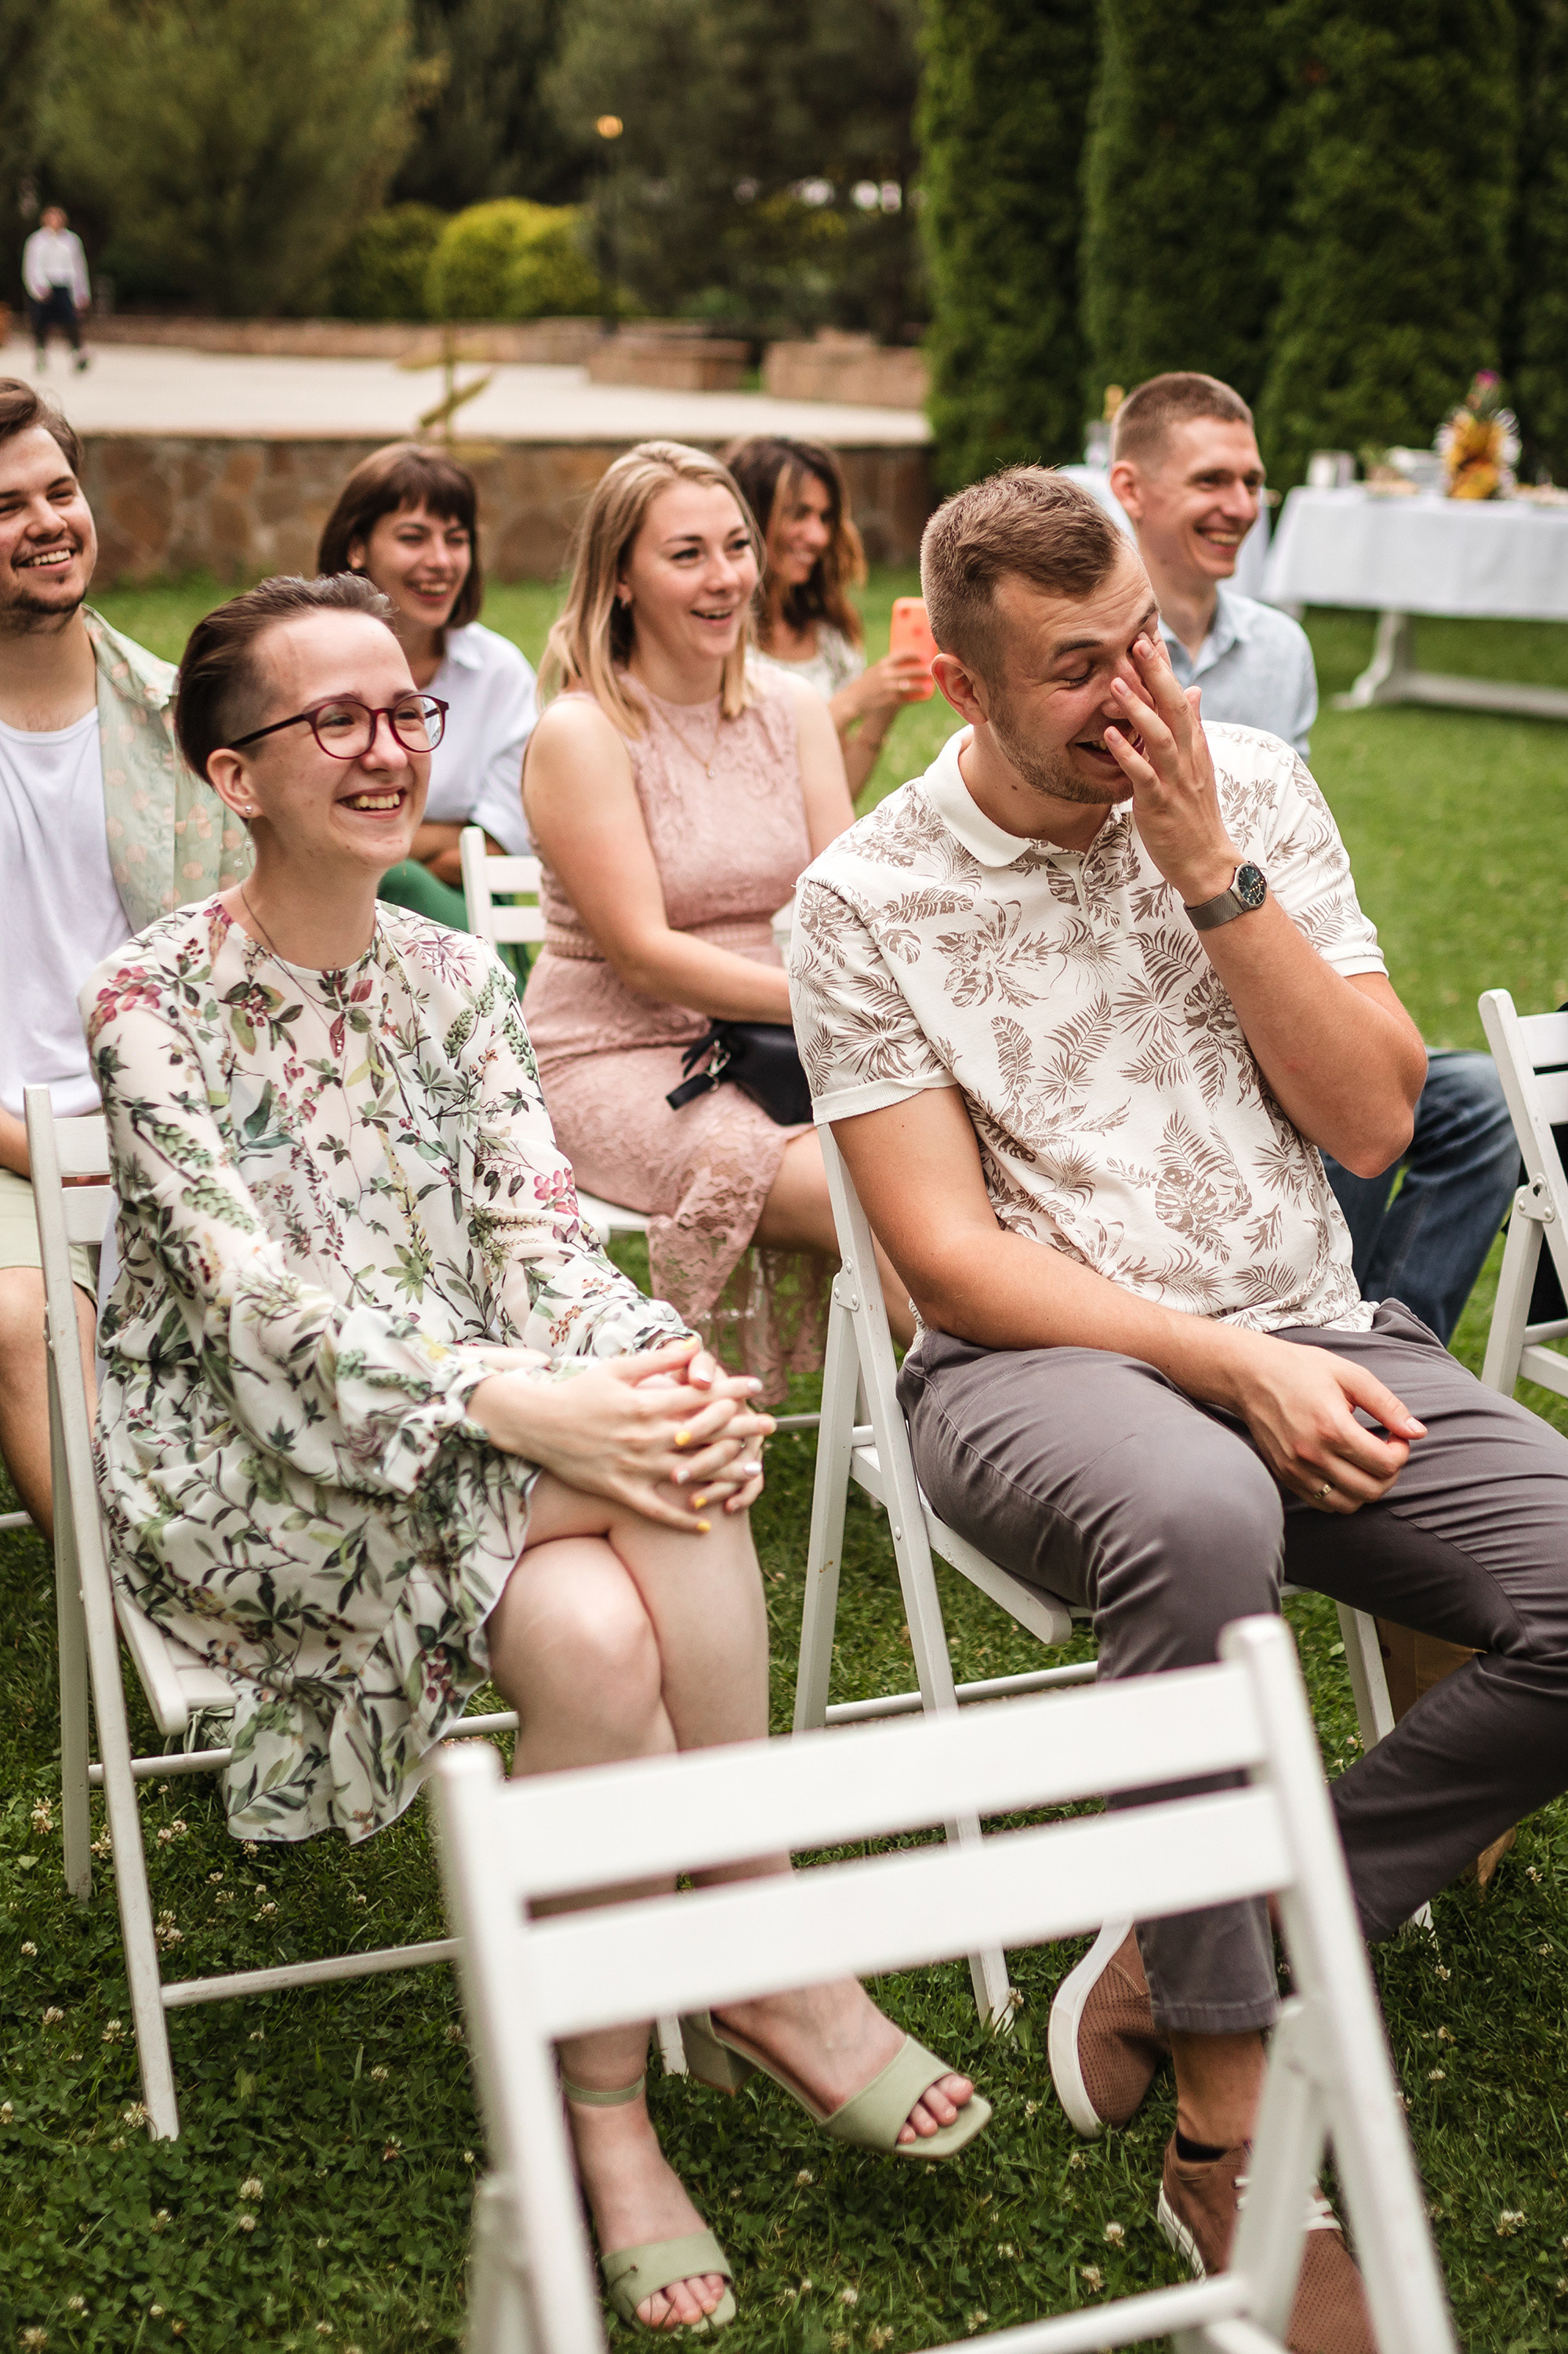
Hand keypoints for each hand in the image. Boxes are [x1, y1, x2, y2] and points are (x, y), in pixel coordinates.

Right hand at [469, 1338, 772, 1529]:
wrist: (536, 1424)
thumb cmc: (579, 1391)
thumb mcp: (619, 1368)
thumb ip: (659, 1358)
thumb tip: (695, 1343)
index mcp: (646, 1403)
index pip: (699, 1396)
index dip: (731, 1389)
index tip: (756, 1385)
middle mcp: (645, 1437)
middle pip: (704, 1434)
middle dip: (741, 1428)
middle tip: (771, 1426)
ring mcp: (634, 1467)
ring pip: (690, 1472)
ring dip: (725, 1472)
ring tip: (754, 1470)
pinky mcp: (621, 1491)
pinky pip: (657, 1510)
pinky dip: (683, 1520)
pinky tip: (708, 1524)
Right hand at [842, 650, 931, 725]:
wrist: (852, 701)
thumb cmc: (865, 686)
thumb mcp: (873, 671)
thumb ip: (887, 666)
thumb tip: (903, 660)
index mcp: (882, 665)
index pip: (901, 655)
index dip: (914, 654)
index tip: (923, 655)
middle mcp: (886, 675)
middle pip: (910, 670)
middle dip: (922, 670)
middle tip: (930, 670)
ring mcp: (888, 688)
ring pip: (911, 685)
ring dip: (921, 684)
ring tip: (929, 684)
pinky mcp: (890, 700)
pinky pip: (908, 698)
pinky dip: (917, 697)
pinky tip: (924, 696)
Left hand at [1100, 635, 1240, 906]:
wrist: (1207, 861)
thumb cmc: (1194, 814)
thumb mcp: (1197, 766)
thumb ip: (1191, 728)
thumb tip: (1192, 691)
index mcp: (1195, 747)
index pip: (1181, 699)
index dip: (1166, 669)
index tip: (1149, 637)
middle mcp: (1189, 758)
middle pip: (1174, 708)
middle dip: (1156, 675)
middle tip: (1136, 641)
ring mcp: (1176, 780)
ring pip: (1159, 736)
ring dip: (1137, 708)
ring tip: (1115, 682)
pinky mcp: (1161, 804)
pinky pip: (1143, 775)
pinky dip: (1126, 754)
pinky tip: (1109, 736)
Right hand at [1223, 1331, 1425, 1512]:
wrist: (1249, 1375)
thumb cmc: (1301, 1369)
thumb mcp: (1350, 1375)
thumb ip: (1387, 1405)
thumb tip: (1418, 1432)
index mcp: (1332, 1427)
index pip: (1386, 1464)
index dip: (1401, 1452)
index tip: (1395, 1435)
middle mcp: (1312, 1454)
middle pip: (1372, 1489)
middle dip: (1390, 1472)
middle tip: (1385, 1449)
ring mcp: (1296, 1470)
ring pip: (1350, 1503)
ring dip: (1368, 1487)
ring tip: (1365, 1461)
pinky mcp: (1286, 1476)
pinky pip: (1325, 1504)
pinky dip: (1343, 1495)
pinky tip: (1344, 1470)